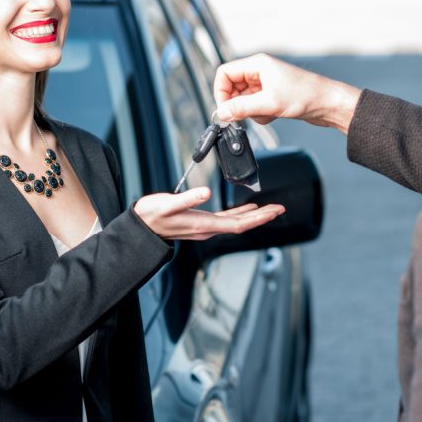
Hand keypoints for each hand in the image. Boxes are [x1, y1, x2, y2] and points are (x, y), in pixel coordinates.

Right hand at [135, 187, 285, 240]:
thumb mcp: (166, 204)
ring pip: (236, 223)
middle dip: (263, 217)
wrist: (141, 227)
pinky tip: (246, 209)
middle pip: (242, 224)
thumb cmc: (151, 215)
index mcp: (204, 225)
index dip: (259, 218)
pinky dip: (240, 214)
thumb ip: (187, 198)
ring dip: (254, 216)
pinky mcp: (200, 222)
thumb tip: (205, 192)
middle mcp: (208, 229)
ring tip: (270, 209)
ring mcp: (205, 227)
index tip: (275, 211)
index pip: (239, 224)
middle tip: (281, 208)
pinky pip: (227, 220)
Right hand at [213, 53, 362, 133]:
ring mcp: (266, 84)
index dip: (220, 92)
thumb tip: (221, 113)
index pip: (225, 73)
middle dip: (237, 105)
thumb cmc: (306, 96)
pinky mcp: (273, 96)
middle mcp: (260, 72)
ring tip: (266, 114)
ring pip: (244, 100)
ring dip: (250, 111)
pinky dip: (260, 114)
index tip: (224, 109)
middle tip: (243, 117)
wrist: (329, 104)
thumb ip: (241, 108)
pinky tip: (274, 115)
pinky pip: (255, 106)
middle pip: (233, 88)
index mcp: (258, 64)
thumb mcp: (269, 103)